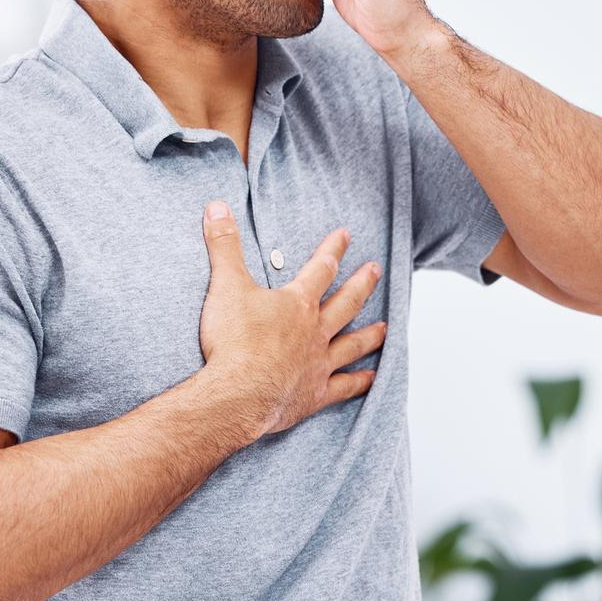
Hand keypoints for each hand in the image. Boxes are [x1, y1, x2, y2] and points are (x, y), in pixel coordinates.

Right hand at [196, 201, 387, 439]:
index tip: (346, 235)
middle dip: (362, 284)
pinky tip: (371, 378)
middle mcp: (314, 331)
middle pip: (346, 303)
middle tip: (376, 270)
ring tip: (385, 327)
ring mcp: (318, 364)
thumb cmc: (233, 341)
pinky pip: (344, 387)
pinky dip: (359, 382)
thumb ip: (224, 245)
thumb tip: (217, 206)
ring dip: (369, 335)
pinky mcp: (315, 394)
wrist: (238, 394)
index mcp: (296, 304)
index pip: (321, 268)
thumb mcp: (225, 285)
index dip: (333, 249)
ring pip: (352, 344)